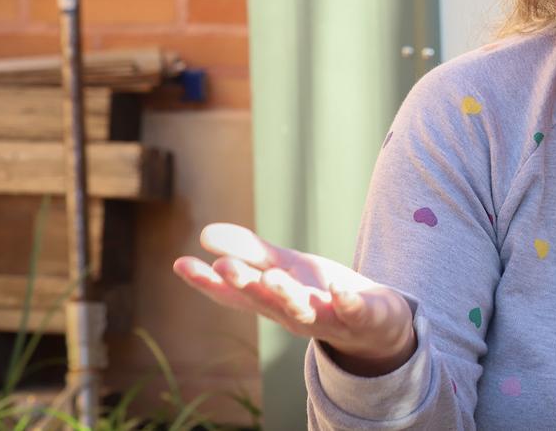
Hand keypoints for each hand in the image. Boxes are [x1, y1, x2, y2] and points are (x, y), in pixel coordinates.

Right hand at [172, 223, 414, 375]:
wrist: (376, 323)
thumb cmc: (320, 293)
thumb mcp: (284, 266)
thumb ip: (248, 251)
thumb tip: (203, 233)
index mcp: (271, 301)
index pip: (233, 294)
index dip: (206, 281)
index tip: (179, 262)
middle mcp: (292, 313)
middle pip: (264, 300)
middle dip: (245, 284)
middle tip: (224, 266)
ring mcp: (326, 317)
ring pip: (302, 309)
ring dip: (287, 295)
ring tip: (272, 276)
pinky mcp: (360, 316)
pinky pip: (352, 311)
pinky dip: (345, 302)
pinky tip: (339, 289)